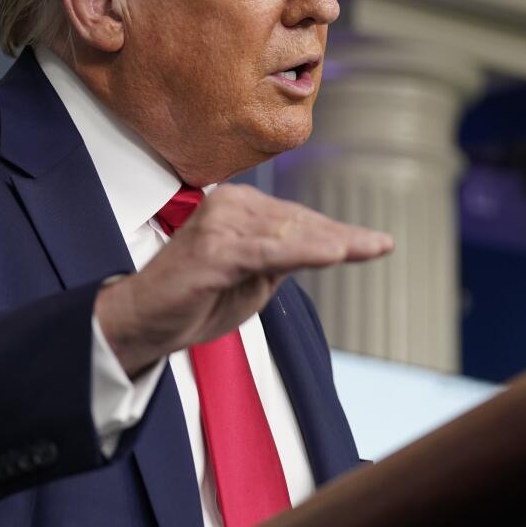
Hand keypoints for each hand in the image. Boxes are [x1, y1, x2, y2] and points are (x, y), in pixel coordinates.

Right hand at [94, 184, 393, 377]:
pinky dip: (304, 251)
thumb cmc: (195, 299)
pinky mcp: (214, 249)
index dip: (337, 232)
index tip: (374, 242)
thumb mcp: (253, 278)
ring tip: (368, 247)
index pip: (298, 220)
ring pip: (289, 234)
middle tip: (381, 245)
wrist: (144, 320)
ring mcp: (220, 224)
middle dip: (343, 237)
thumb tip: (323, 247)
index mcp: (238, 207)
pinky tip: (335, 254)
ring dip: (331, 242)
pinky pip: (268, 250)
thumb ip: (284, 259)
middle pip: (299, 222)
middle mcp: (229, 205)